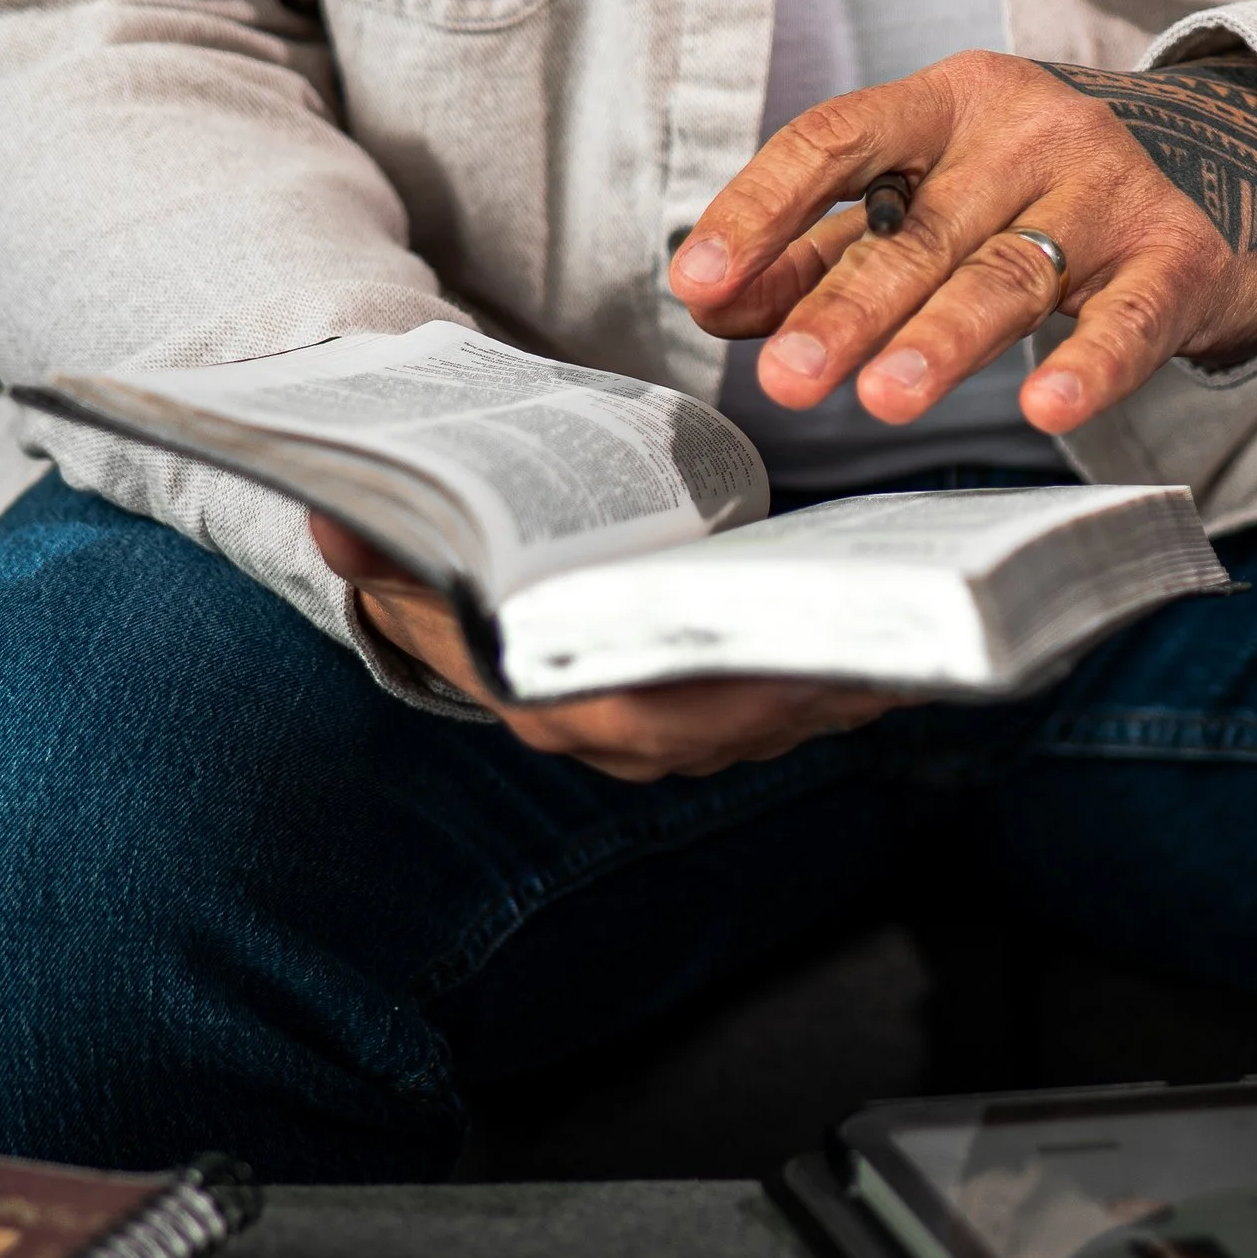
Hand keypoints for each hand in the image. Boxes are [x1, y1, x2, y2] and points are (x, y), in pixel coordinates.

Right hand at [308, 515, 895, 779]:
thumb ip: (370, 542)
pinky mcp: (703, 708)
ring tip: (920, 645)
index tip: (795, 672)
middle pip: (732, 728)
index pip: (644, 718)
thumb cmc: (442, 563)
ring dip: (844, 693)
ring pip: (770, 724)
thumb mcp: (398, 550)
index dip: (724, 701)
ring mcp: (664, 731)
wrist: (452, 589)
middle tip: (892, 649)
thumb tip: (337, 523)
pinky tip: (903, 644)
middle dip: (813, 695)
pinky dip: (843, 683)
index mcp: (550, 703)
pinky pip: (786, 707)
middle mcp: (614, 734)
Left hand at [665, 46, 1256, 436]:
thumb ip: (816, 252)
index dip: (762, 211)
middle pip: (920, 227)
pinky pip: (1127, 319)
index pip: (836, 139)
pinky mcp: (1176, 255)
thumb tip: (713, 305)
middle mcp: (1028, 129)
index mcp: (946, 99)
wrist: (1205, 172)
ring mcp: (1107, 187)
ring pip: (1009, 273)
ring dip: (942, 339)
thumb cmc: (1028, 193)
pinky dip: (1087, 365)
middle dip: (845, 307)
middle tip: (787, 378)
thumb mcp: (920, 200)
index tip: (700, 282)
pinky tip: (1046, 407)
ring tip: (885, 398)